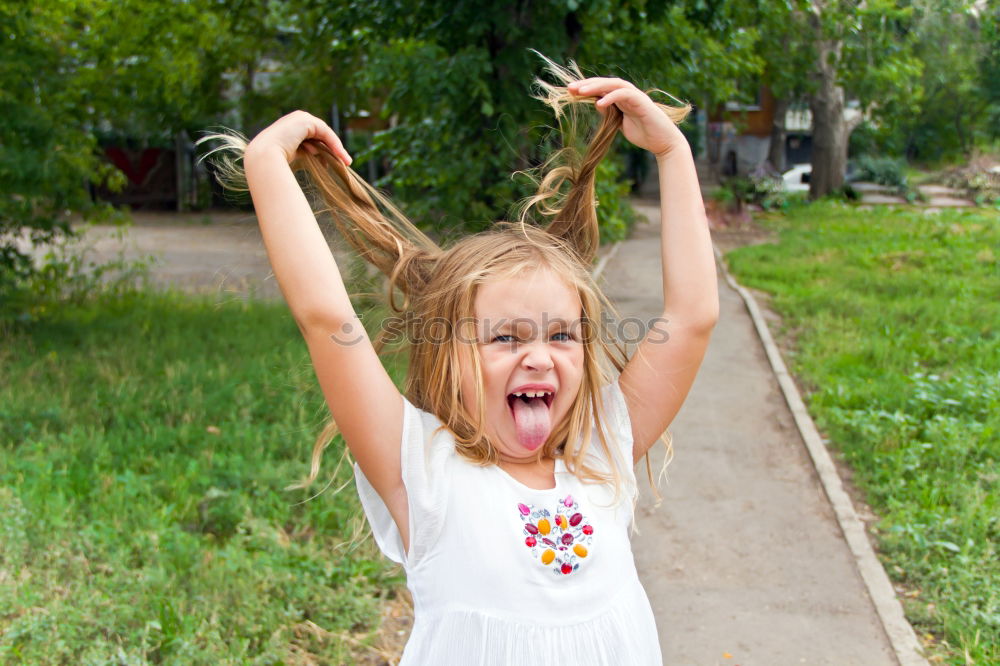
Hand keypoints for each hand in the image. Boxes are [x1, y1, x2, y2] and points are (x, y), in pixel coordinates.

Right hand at [245, 110, 352, 165]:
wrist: (264, 156)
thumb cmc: (273, 161)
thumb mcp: (293, 156)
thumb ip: (305, 153)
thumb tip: (320, 160)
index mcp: (290, 127)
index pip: (313, 137)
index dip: (324, 150)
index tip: (333, 163)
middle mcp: (295, 119)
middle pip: (320, 134)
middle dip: (333, 149)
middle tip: (345, 162)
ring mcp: (300, 118)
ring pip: (324, 134)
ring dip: (336, 148)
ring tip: (345, 162)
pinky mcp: (306, 121)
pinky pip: (325, 133)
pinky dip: (334, 144)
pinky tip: (340, 156)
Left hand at [567, 78, 686, 158]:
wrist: (663, 142)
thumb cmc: (643, 134)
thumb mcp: (620, 123)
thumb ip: (609, 113)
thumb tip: (596, 104)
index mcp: (621, 98)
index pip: (601, 89)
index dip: (585, 89)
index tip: (569, 92)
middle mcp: (627, 93)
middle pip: (604, 83)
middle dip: (586, 84)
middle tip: (569, 88)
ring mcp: (635, 96)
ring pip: (613, 84)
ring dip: (596, 86)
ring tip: (580, 91)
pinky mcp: (641, 101)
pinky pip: (624, 94)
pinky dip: (611, 96)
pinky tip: (599, 103)